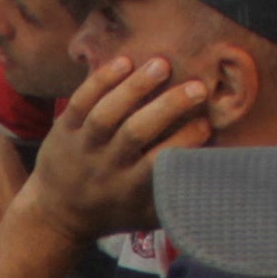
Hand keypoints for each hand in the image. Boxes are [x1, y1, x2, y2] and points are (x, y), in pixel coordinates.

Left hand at [18, 43, 211, 240]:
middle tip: (198, 87)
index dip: (185, 142)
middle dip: (168, 108)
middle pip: (135, 132)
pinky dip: (100, 81)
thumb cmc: (113, 212)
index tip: (207, 124)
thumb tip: (220, 180)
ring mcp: (82, 146)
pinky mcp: (63, 130)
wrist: (56, 216)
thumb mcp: (145, 215)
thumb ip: (177, 199)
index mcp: (129, 187)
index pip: (160, 161)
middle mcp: (105, 166)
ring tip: (162, 64)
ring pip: (106, 113)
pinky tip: (124, 61)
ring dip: (135, 87)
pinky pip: (80, 101)